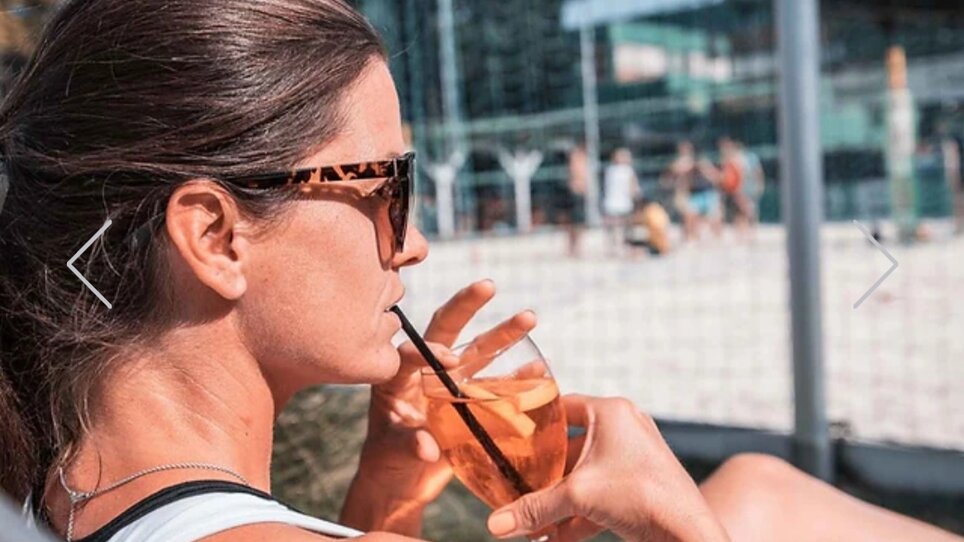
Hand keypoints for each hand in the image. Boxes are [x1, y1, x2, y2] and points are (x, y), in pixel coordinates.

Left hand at [341, 280, 536, 533]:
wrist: (401, 481)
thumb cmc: (386, 462)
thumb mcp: (391, 453)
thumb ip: (408, 445)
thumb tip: (426, 447)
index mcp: (398, 377)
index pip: (410, 352)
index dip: (428, 352)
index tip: (450, 361)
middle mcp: (426, 371)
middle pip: (446, 330)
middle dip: (467, 306)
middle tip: (487, 285)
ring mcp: (451, 384)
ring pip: (478, 351)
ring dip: (503, 334)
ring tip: (529, 317)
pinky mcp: (472, 402)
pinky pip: (497, 383)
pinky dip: (517, 376)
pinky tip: (537, 368)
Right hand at [486, 395, 729, 541]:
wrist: (687, 534)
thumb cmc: (642, 497)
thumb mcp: (577, 497)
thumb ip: (534, 508)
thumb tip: (495, 525)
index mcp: (609, 412)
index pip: (560, 406)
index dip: (532, 421)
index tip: (508, 436)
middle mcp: (622, 427)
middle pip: (568, 447)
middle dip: (543, 476)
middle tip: (516, 488)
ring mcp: (632, 456)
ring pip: (583, 475)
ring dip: (558, 501)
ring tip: (534, 524)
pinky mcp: (638, 484)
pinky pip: (599, 493)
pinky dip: (578, 514)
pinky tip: (556, 538)